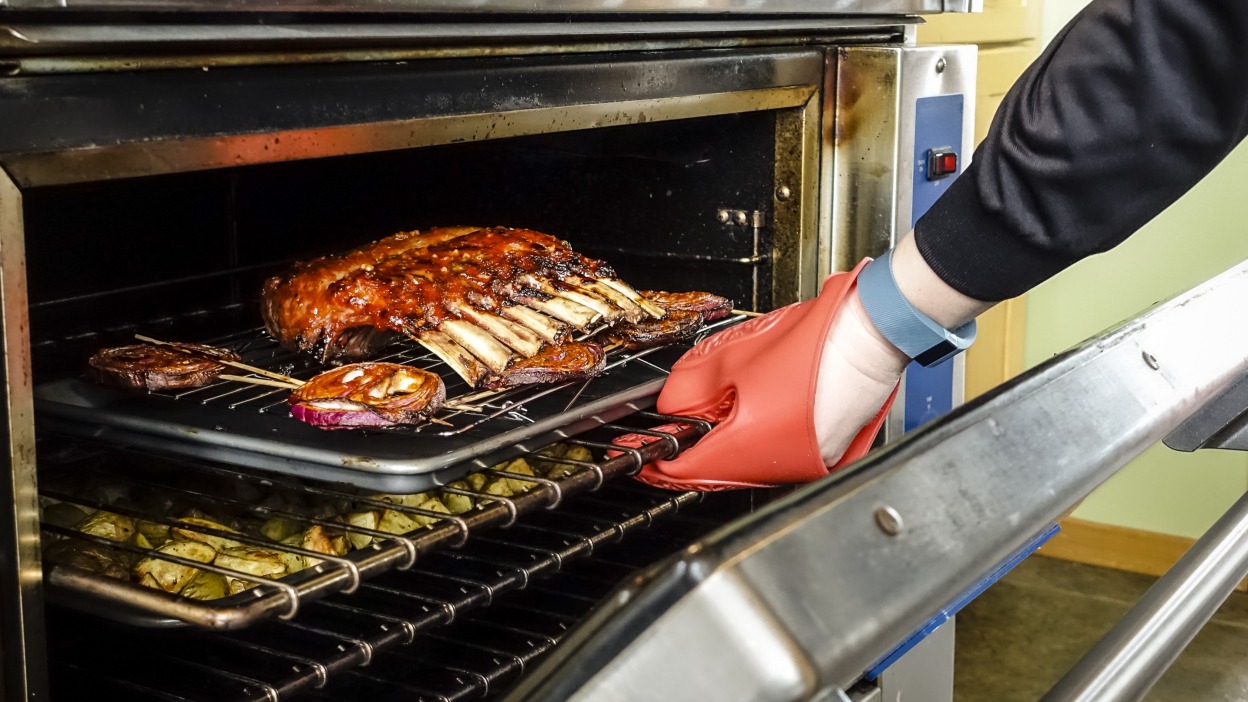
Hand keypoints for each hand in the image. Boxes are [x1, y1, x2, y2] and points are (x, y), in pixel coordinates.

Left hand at [634, 259, 903, 490]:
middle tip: (666, 437)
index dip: (657, 460)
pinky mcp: (822, 454)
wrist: (870, 334)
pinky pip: (774, 458)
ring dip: (722, 448)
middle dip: (689, 454)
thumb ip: (688, 390)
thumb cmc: (815, 343)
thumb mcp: (731, 358)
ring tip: (707, 421)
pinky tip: (747, 419)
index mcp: (749, 448)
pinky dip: (754, 444)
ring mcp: (805, 464)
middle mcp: (778, 467)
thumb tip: (671, 408)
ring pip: (746, 467)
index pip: (685, 470)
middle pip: (716, 472)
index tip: (640, 453)